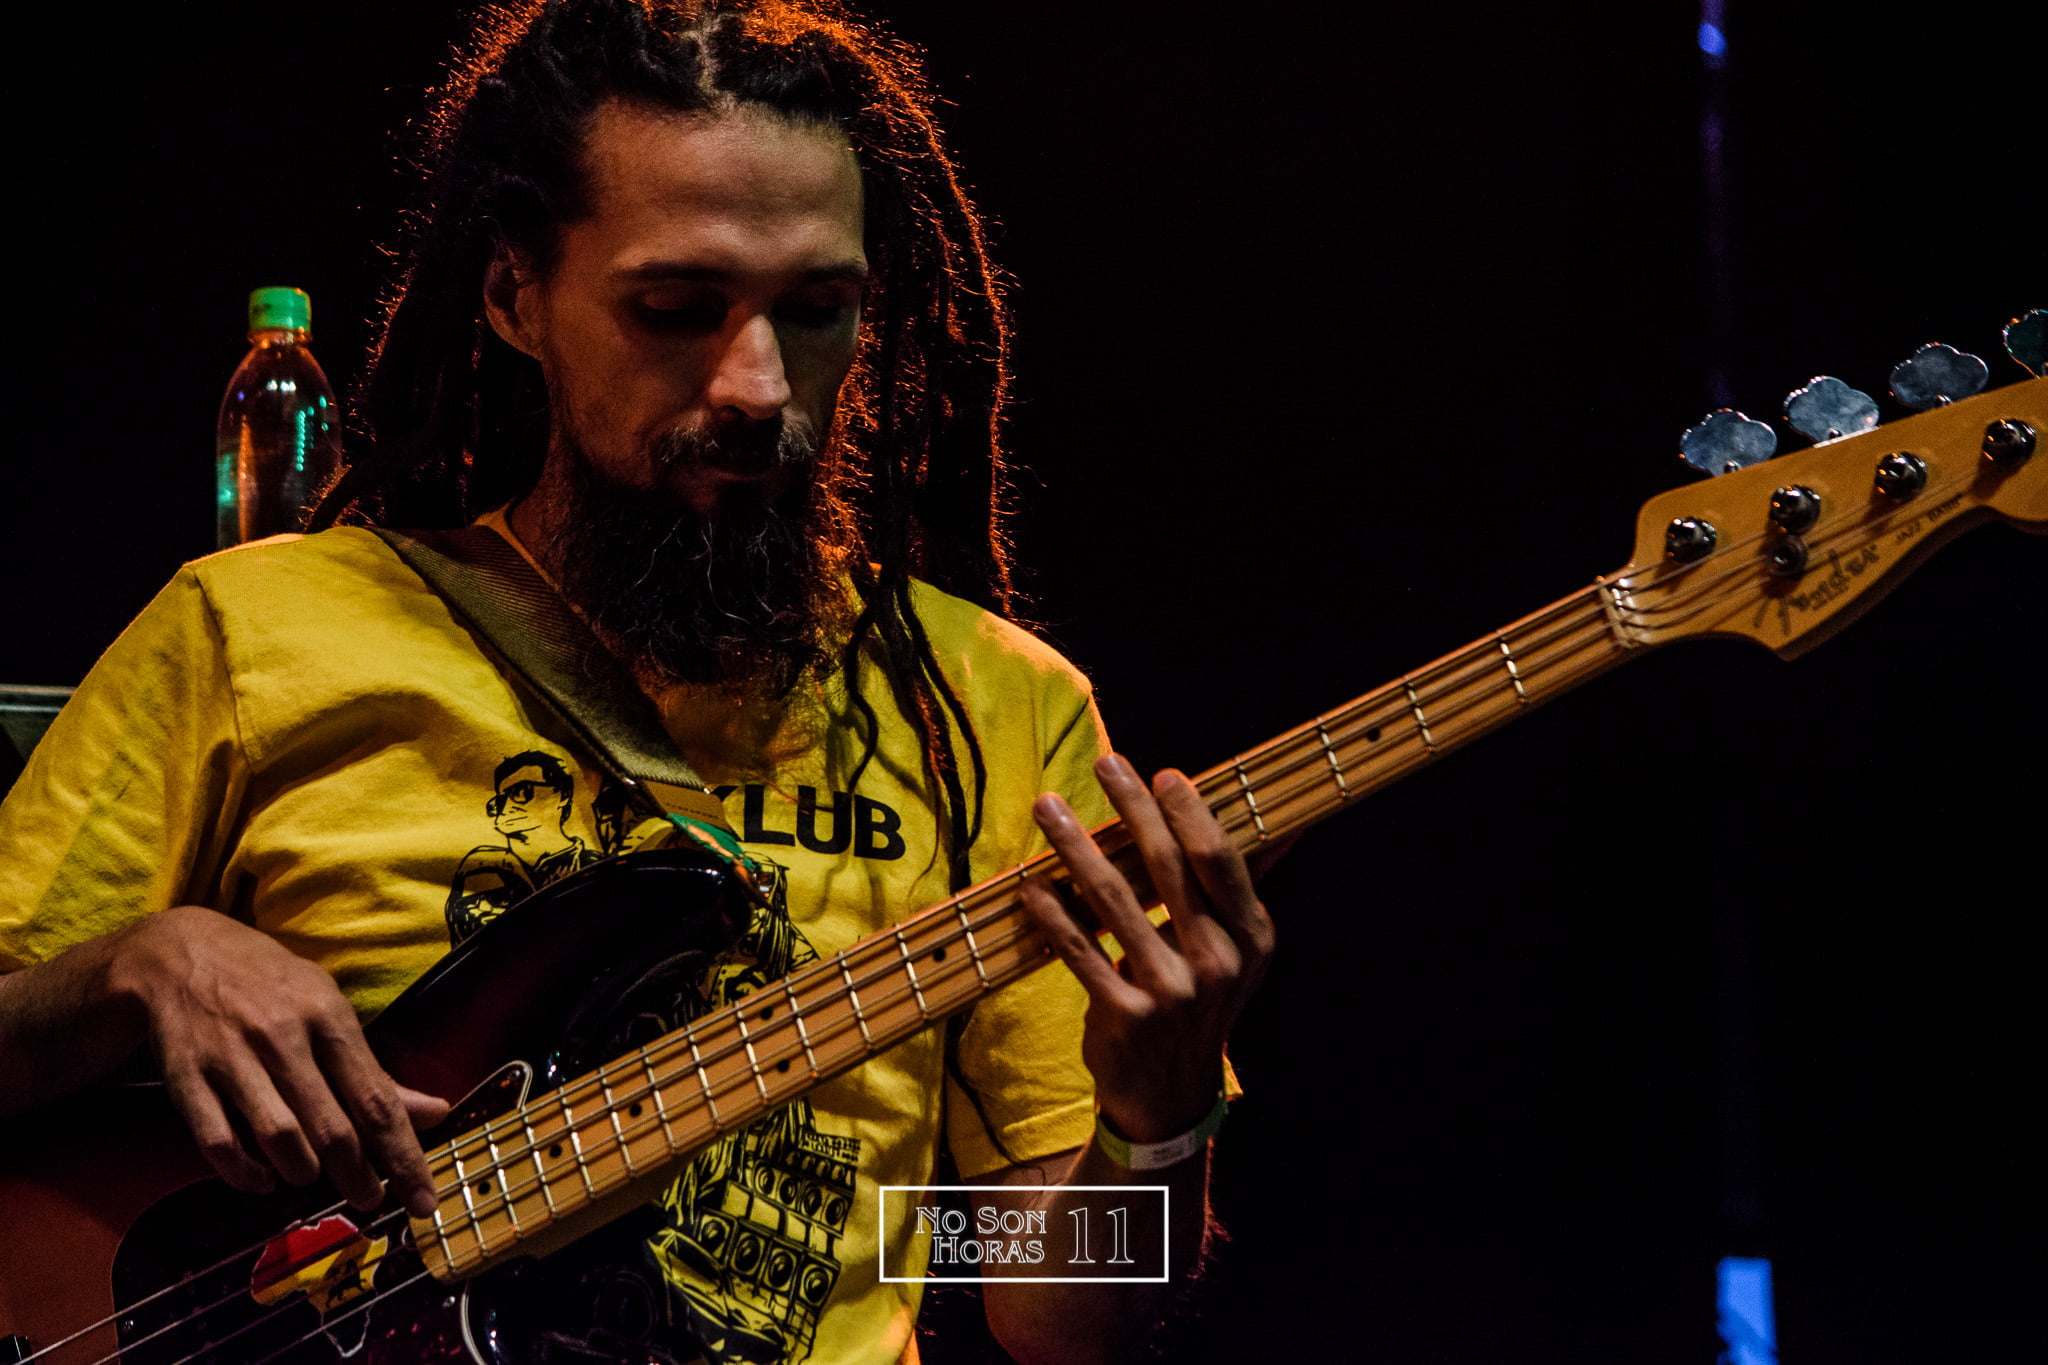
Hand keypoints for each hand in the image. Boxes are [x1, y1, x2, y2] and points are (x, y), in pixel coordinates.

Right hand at [104, 906, 447, 1214]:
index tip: (424, 1200)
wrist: (178, 953)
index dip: (403, 1157)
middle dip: (357, 1176)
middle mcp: (282, 1037)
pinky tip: (263, 1179)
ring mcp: (231, 1058)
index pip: (376, 1100)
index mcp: (328, 1017)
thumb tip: (436, 1113)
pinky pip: (218, 1143)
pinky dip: (244, 1173)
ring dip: (303, 1172)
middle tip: (369, 1199)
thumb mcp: (329, 1007)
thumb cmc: (269, 985)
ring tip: (314, 1177)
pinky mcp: (186, 1078)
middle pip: (331, 1128)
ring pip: (279, 1139)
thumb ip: (376, 1070)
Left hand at [1019, 753, 1274, 1144]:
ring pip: (1113, 900)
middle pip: (1168, 867)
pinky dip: (1053, 912)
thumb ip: (1242, 889)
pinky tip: (1032, 882)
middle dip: (1133, 809)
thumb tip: (1285, 826)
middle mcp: (1218, 963)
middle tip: (1105, 764)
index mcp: (1251, 938)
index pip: (1220, 860)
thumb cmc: (1199, 1004)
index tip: (1162, 774)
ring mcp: (1172, 991)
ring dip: (1075, 846)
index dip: (1190, 813)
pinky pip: (1080, 950)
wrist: (1171, 1096)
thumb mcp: (1237, 953)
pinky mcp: (1126, 1015)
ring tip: (1048, 808)